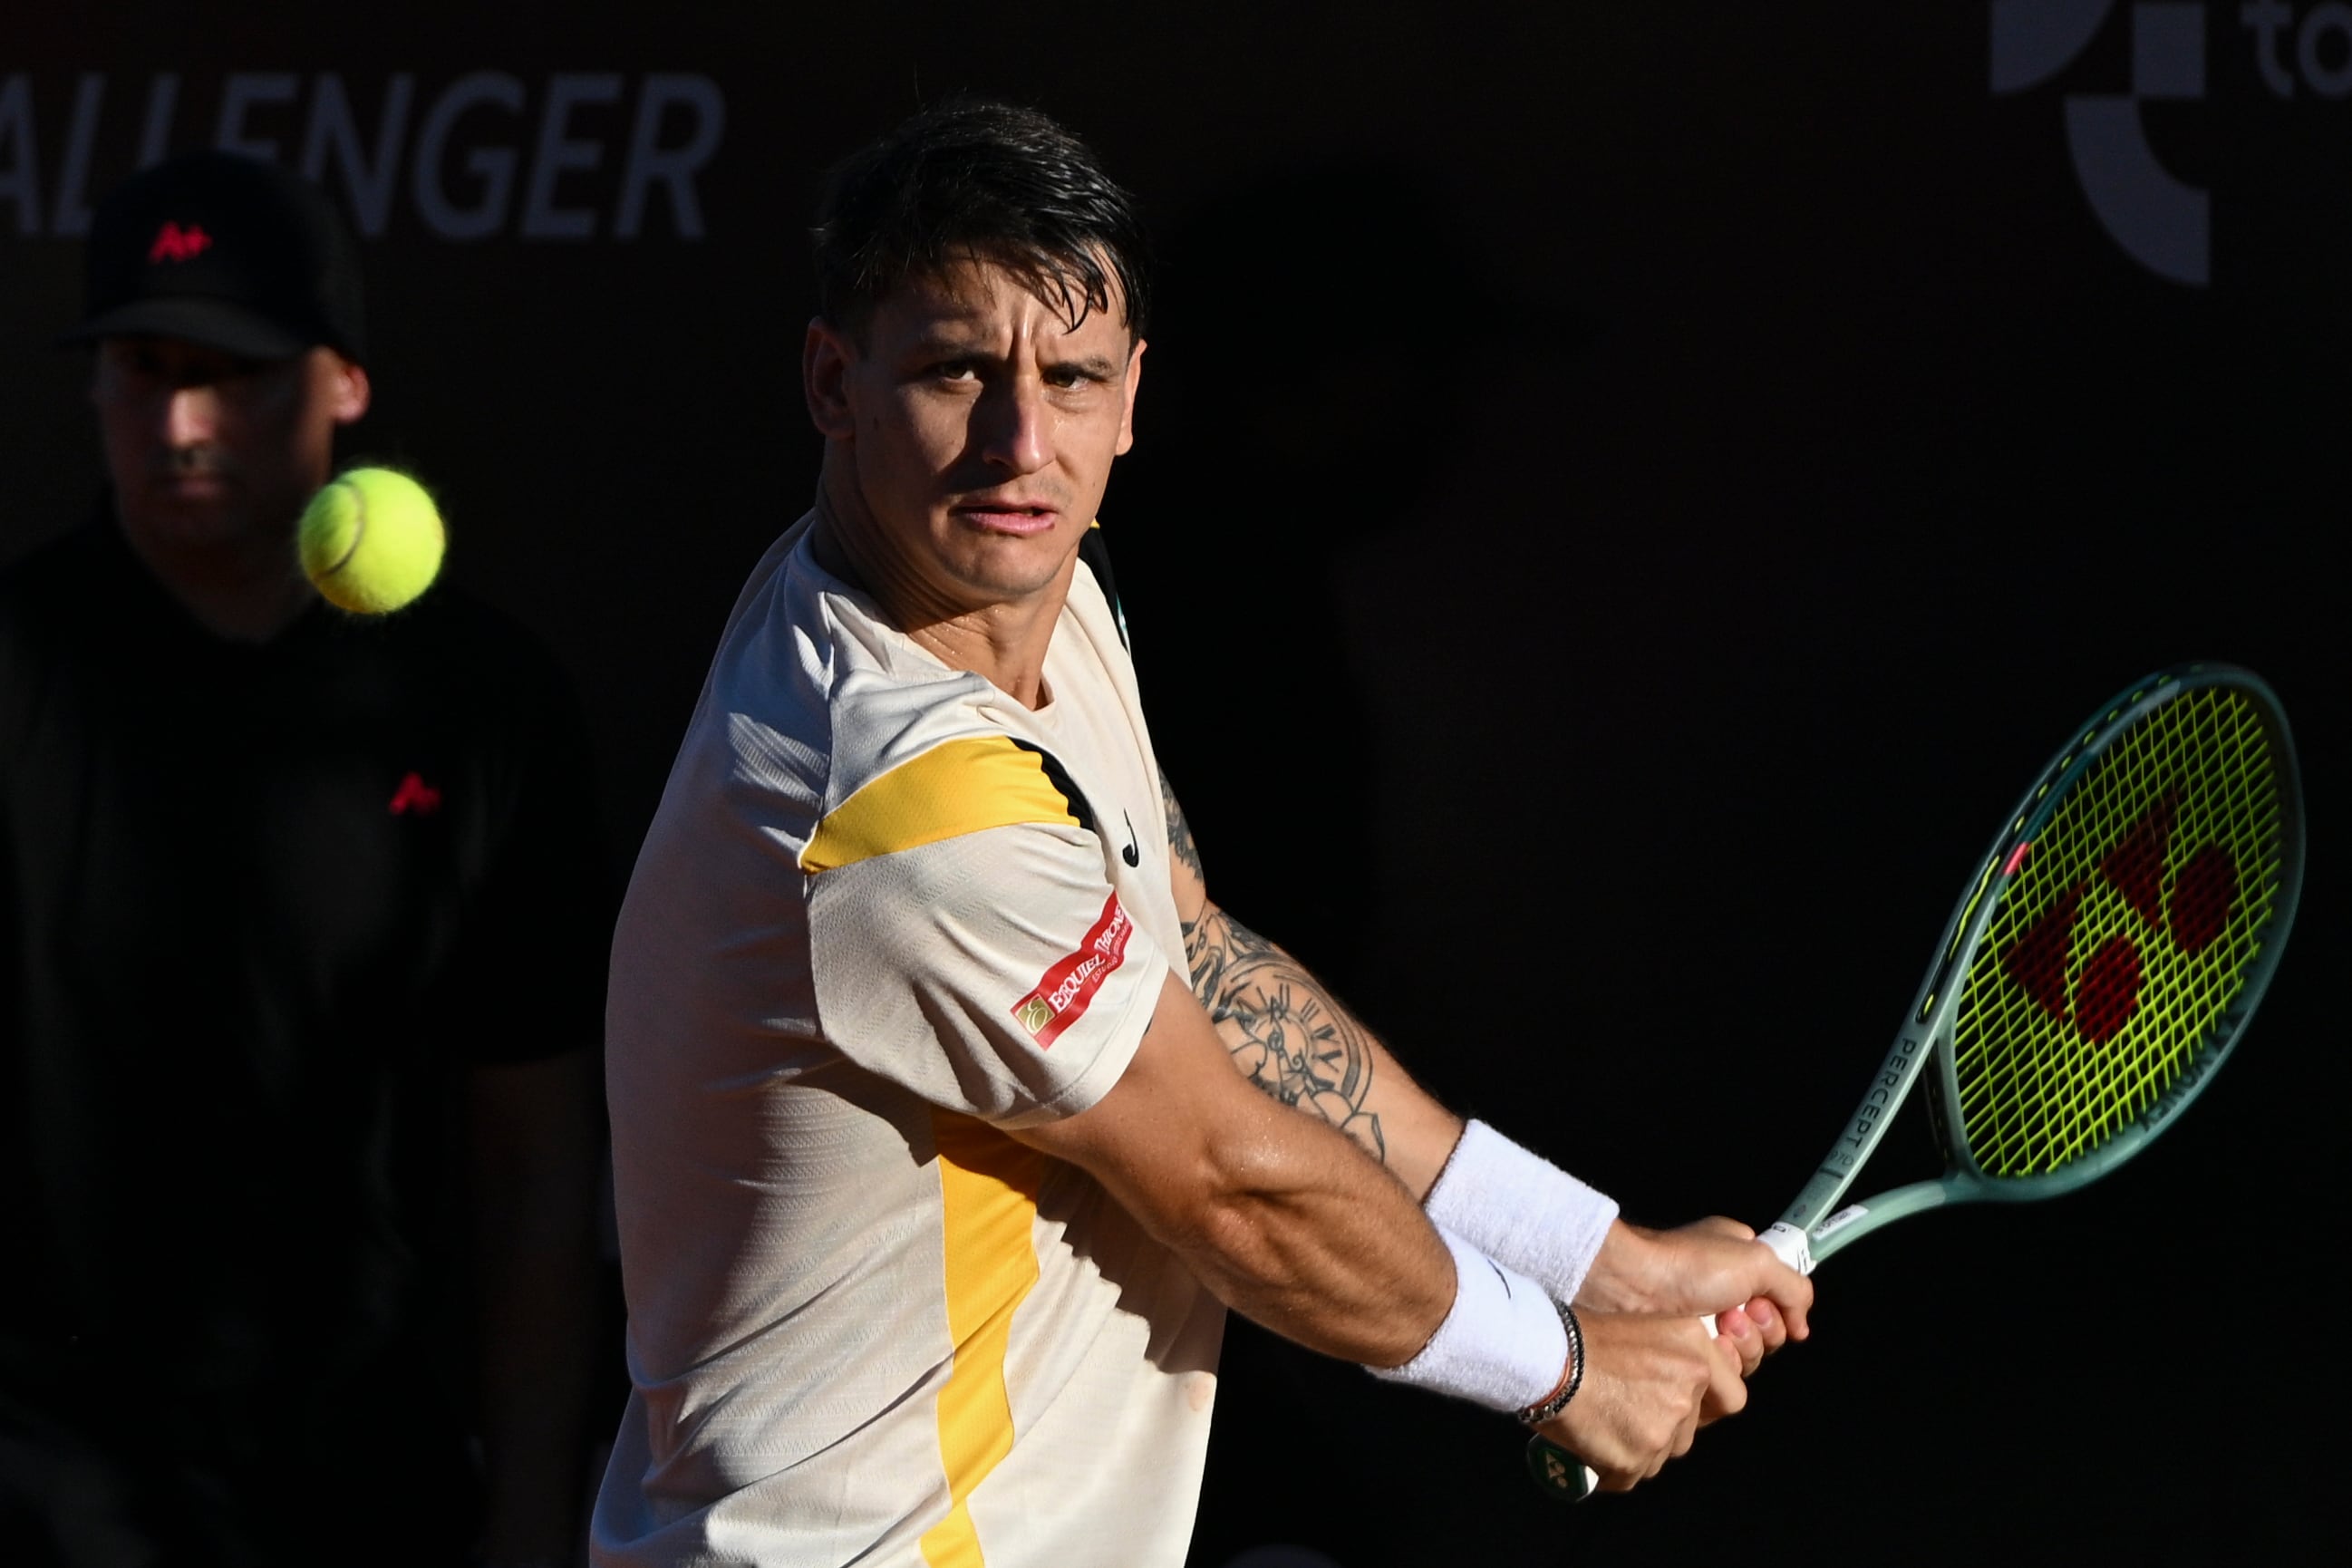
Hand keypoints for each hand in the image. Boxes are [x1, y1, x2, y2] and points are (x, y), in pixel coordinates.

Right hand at [1536, 1311, 1742, 1491]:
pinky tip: (1592, 1443)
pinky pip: (1631, 1474)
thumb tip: (1687, 1390)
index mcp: (1695, 1351)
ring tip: (1604, 1424)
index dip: (1707, 1406)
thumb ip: (1676, 1358)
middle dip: (1663, 1428)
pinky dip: (1613, 1466)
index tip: (1682, 1405)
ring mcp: (1664, 1428)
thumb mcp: (1646, 1327)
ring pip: (1661, 1454)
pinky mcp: (1637, 1459)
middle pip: (1689, 1431)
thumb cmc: (1582, 1337)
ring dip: (1638, 1448)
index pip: (1732, 1398)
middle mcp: (1688, 1390)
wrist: (1544, 1359)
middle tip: (1626, 1411)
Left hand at [1578, 1218, 1812, 1379]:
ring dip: (1740, 1345)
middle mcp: (1721, 1293)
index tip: (1759, 1306)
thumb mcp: (1757, 1260)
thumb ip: (1794, 1289)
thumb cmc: (1689, 1266)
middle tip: (1731, 1316)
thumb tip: (1800, 1328)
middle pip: (1765, 1335)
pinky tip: (1705, 1348)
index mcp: (1737, 1261)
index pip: (1778, 1300)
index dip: (1777, 1310)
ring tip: (1716, 1327)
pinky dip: (1720, 1363)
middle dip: (1757, 1330)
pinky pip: (1721, 1372)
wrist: (1627, 1287)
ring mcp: (1702, 1324)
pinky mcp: (1685, 1351)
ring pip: (1746, 1357)